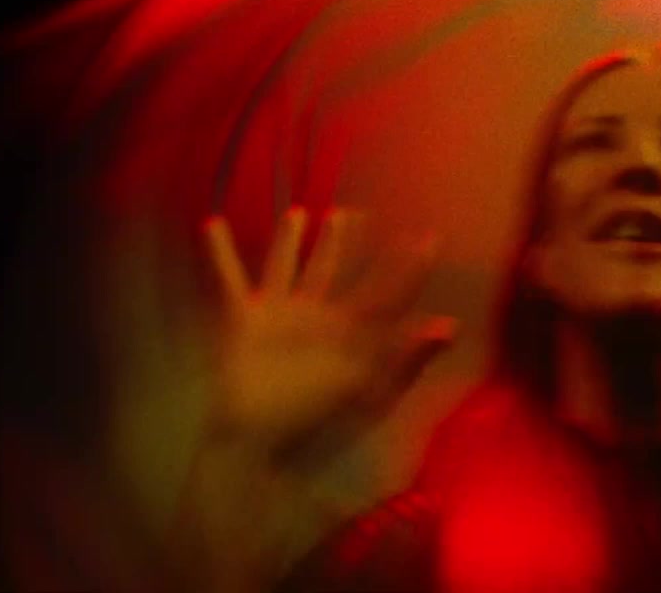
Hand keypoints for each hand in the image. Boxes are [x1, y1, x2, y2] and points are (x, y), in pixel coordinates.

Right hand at [203, 206, 456, 462]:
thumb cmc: (317, 429)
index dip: (409, 269)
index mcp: (351, 338)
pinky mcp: (243, 324)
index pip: (386, 294)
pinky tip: (212, 225)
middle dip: (339, 244)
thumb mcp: (371, 395)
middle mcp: (316, 323)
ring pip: (285, 268)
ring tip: (297, 215)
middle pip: (331, 272)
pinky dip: (220, 253)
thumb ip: (408, 360)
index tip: (429, 239)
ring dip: (288, 242)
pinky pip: (230, 279)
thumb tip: (448, 327)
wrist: (257, 447)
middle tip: (350, 213)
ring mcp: (279, 320)